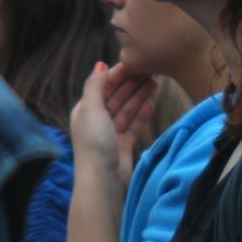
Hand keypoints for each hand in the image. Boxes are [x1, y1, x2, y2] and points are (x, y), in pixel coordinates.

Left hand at [71, 62, 155, 185]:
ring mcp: (111, 133)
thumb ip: (96, 85)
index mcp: (86, 109)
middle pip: (116, 97)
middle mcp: (97, 120)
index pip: (104, 87)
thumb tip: (100, 64)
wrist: (102, 177)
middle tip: (150, 72)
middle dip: (131, 84)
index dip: (119, 75)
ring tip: (155, 84)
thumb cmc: (94, 141)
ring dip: (139, 97)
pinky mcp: (123, 144)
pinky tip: (152, 104)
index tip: (136, 64)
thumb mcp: (91, 108)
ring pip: (127, 110)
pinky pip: (134, 125)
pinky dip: (142, 114)